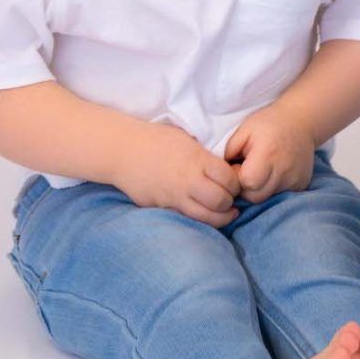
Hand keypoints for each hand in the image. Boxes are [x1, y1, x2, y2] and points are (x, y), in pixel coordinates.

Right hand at [115, 123, 241, 225]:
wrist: (123, 151)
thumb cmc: (156, 140)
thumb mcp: (186, 139)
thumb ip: (205, 155)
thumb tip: (226, 166)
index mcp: (197, 160)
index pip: (228, 179)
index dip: (236, 183)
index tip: (235, 182)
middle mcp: (187, 181)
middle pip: (220, 201)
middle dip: (230, 202)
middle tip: (230, 199)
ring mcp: (174, 197)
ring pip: (206, 217)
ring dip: (219, 217)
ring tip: (224, 212)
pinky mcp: (162, 208)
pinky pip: (186, 219)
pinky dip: (198, 219)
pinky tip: (201, 213)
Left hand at [222, 103, 317, 201]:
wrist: (302, 120)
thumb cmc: (268, 123)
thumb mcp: (244, 130)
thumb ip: (228, 151)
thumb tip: (219, 174)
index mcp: (267, 154)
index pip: (246, 183)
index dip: (237, 178)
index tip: (238, 165)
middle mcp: (283, 169)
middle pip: (256, 196)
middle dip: (246, 188)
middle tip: (247, 170)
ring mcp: (295, 179)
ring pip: (268, 198)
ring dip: (260, 189)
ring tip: (260, 171)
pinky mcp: (301, 184)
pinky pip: (281, 194)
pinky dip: (274, 188)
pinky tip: (274, 172)